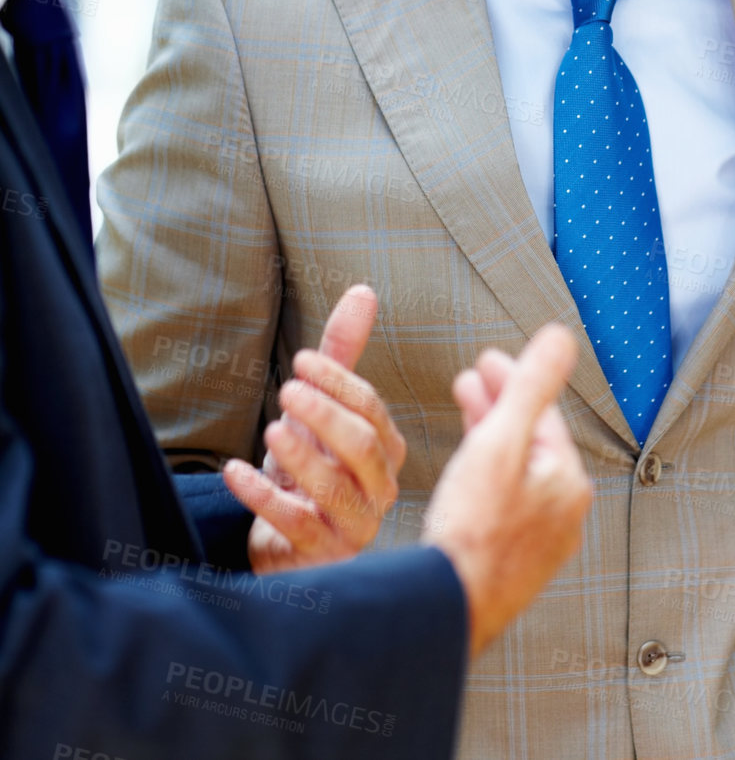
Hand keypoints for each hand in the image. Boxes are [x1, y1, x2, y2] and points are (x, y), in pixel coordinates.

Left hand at [223, 285, 406, 572]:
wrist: (286, 544)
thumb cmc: (308, 470)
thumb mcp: (320, 410)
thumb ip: (341, 355)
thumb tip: (363, 292)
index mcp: (387, 451)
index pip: (373, 410)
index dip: (338, 382)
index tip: (299, 360)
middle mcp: (380, 489)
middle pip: (364, 447)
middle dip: (326, 416)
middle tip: (287, 392)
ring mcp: (354, 526)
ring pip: (336, 488)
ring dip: (301, 456)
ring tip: (269, 429)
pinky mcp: (321, 555)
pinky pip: (297, 524)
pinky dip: (264, 497)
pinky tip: (236, 472)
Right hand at [423, 324, 591, 657]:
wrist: (446, 610)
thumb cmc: (474, 530)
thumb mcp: (501, 440)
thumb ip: (530, 385)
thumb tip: (562, 337)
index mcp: (568, 482)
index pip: (542, 415)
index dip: (513, 380)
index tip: (485, 359)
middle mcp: (563, 514)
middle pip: (530, 443)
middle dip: (500, 406)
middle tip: (471, 380)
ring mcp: (539, 544)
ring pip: (517, 474)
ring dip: (490, 439)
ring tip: (462, 415)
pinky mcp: (512, 566)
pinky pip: (505, 505)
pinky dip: (486, 477)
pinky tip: (464, 475)